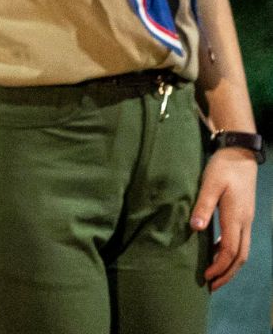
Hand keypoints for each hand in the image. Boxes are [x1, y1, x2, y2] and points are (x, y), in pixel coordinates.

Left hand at [192, 148, 255, 287]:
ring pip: (242, 251)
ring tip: (213, 276)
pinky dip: (228, 252)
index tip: (206, 276)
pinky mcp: (243, 215)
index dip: (219, 267)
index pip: (230, 251)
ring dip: (229, 265)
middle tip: (211, 286)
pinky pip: (239, 241)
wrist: (240, 154)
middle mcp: (245, 222)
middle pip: (241, 257)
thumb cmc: (223, 167)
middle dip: (227, 274)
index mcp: (236, 217)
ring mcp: (246, 219)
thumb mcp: (210, 184)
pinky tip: (214, 252)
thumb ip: (203, 206)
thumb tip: (196, 229)